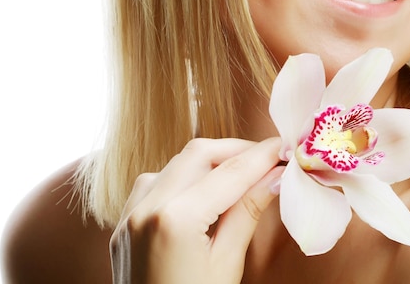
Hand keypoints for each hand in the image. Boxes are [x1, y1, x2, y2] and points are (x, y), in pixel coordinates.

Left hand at [110, 137, 283, 283]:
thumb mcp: (227, 264)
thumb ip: (249, 211)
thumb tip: (275, 175)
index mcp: (175, 220)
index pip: (231, 172)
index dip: (263, 155)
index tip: (286, 145)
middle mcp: (146, 208)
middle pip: (199, 153)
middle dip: (236, 150)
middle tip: (268, 159)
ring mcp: (129, 215)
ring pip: (175, 163)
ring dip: (210, 162)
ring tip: (241, 176)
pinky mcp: (123, 224)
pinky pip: (155, 183)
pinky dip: (184, 177)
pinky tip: (204, 192)